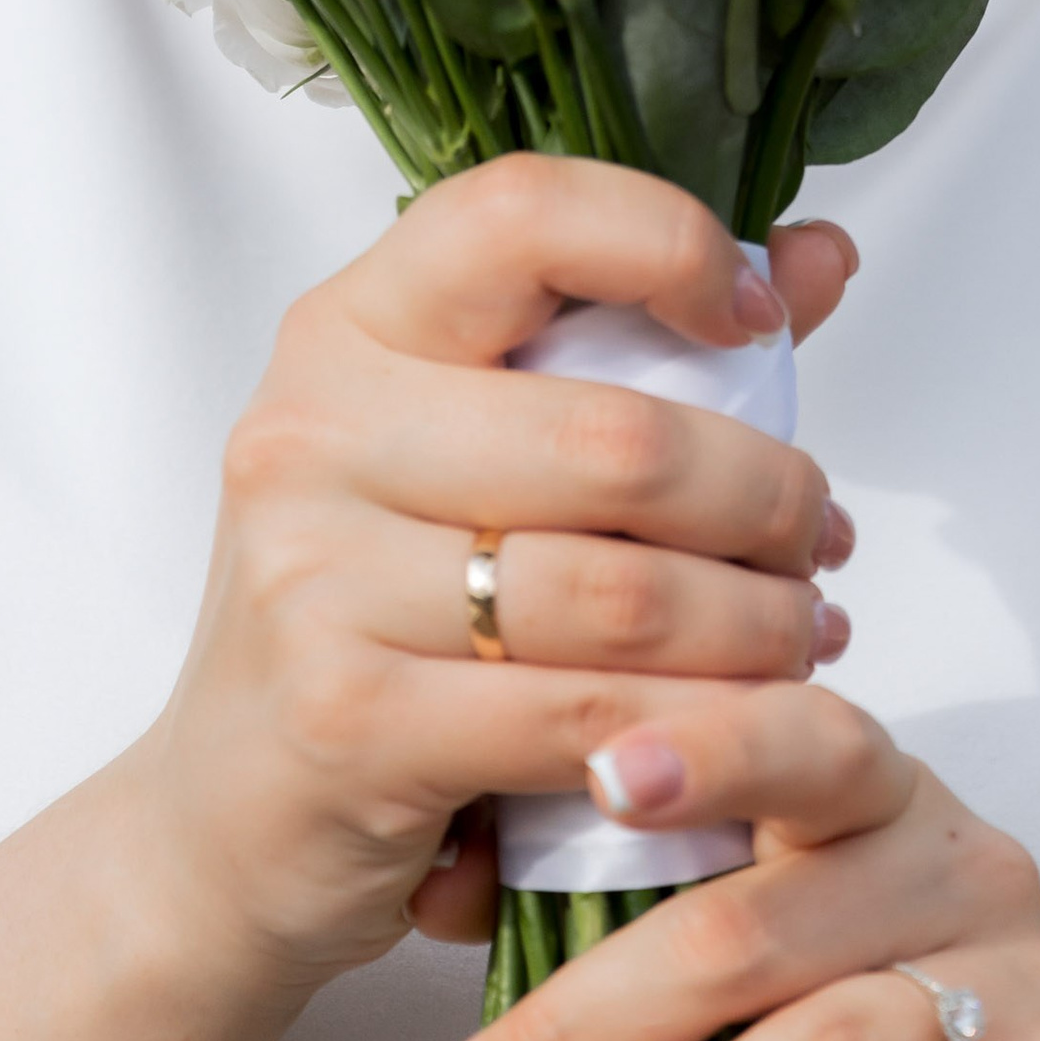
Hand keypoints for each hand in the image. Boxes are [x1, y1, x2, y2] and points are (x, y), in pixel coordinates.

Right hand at [132, 153, 858, 990]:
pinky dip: (698, 730)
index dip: (666, 244)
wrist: (216, 826)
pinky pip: (584, 718)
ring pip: (621, 592)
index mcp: (349, 329)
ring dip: (756, 624)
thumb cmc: (373, 618)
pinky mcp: (350, 718)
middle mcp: (315, 431)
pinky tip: (743, 731)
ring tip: (801, 633)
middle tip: (818, 539)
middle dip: (765, 495)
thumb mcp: (475, 456)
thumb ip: (645, 346)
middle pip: (615, 437)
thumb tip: (823, 249)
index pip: (520, 214)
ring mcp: (318, 575)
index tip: (756, 318)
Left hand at [412, 695, 1039, 1040]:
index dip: (693, 744)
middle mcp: (946, 850)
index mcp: (858, 786)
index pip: (777, 729)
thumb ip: (623, 907)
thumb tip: (441, 894)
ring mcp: (1024, 964)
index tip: (589, 776)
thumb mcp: (732, 960)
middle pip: (754, 919)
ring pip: (833, 1036)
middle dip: (586, 1026)